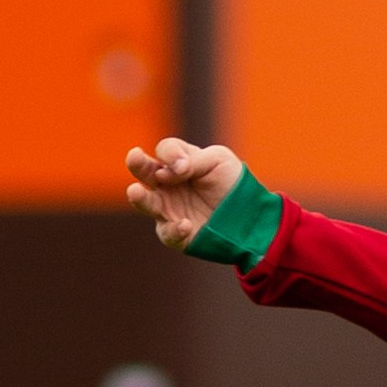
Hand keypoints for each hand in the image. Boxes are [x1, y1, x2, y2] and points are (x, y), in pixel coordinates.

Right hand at [125, 137, 242, 250]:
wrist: (252, 217)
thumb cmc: (233, 184)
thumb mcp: (218, 160)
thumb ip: (192, 159)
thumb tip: (164, 172)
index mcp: (177, 164)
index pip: (165, 151)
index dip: (171, 155)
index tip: (184, 166)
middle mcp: (167, 185)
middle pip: (145, 172)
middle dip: (137, 164)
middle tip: (135, 157)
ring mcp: (169, 210)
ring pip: (146, 203)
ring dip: (140, 197)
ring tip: (134, 192)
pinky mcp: (177, 235)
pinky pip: (168, 233)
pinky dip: (174, 230)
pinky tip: (185, 224)